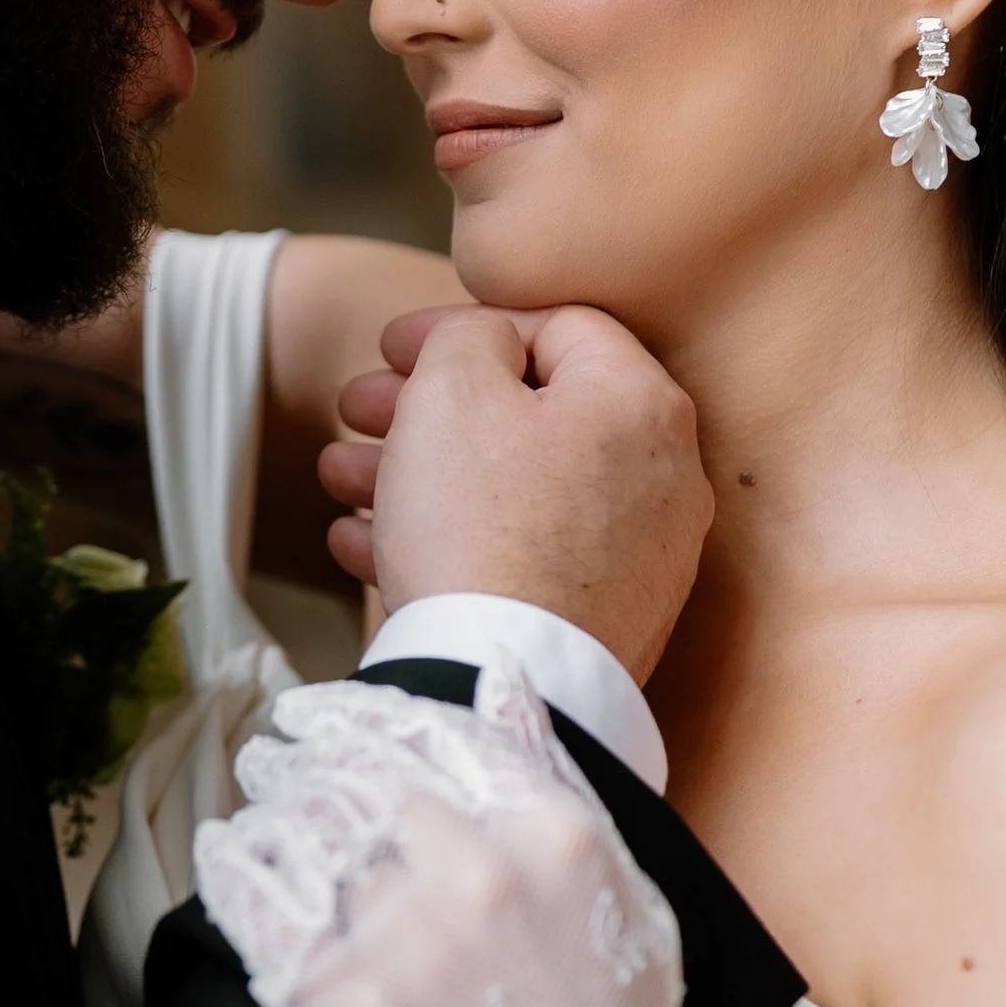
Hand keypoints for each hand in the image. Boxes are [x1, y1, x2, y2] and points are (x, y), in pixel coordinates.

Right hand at [317, 303, 709, 684]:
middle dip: (426, 407)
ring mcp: (642, 556)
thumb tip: (488, 343)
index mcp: (642, 402)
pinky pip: (525, 555)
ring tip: (342, 480)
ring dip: (421, 474)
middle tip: (358, 410)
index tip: (391, 347)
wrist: (502, 682)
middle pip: (531, 412)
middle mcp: (663, 476)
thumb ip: (470, 335)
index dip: (462, 324)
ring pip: (516, 488)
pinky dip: (452, 540)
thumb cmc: (480, 524)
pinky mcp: (610, 618)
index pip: (556, 326)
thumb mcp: (453, 389)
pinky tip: (368, 545)